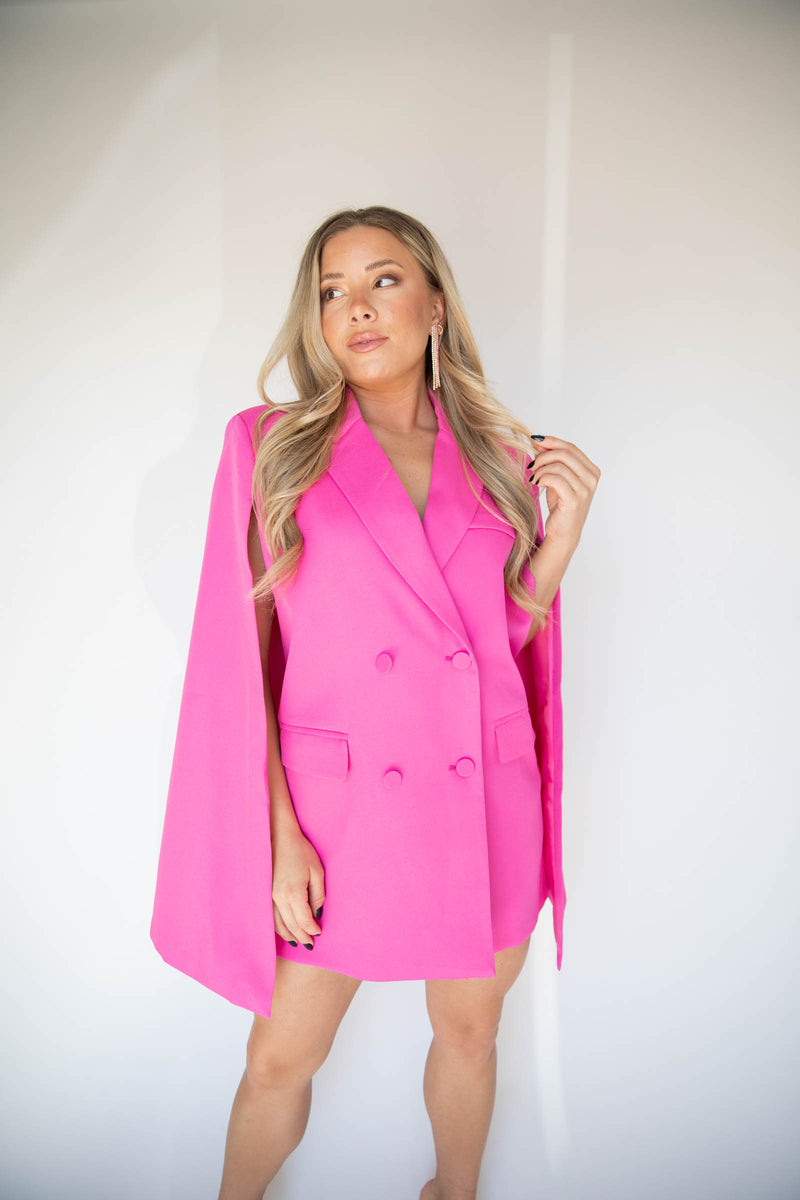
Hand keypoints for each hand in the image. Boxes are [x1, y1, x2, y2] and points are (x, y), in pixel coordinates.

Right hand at [271, 822, 325, 948]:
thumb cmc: (299, 850)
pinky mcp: (264, 892)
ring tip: (297, 941)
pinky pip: (270, 915)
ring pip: (278, 923)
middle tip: (310, 944)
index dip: (312, 929)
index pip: (304, 920)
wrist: (277, 836)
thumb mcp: (316, 871)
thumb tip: (318, 914)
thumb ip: (318, 894)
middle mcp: (279, 897)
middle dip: (302, 936)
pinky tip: (282, 929)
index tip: (319, 933)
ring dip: (288, 934)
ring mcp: (269, 895)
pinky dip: (277, 926)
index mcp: (294, 892)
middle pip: (291, 925)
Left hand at [528, 435, 600, 551]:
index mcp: (591, 470)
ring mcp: (585, 489)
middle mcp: (592, 478)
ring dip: (540, 469)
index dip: (552, 441)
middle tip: (531, 465)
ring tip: (533, 477)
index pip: (571, 448)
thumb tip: (540, 441)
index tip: (535, 440)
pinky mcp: (574, 499)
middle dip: (543, 456)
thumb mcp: (557, 478)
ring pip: (559, 465)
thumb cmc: (561, 505)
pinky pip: (555, 479)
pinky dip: (542, 478)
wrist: (563, 532)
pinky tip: (536, 483)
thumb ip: (553, 460)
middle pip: (565, 453)